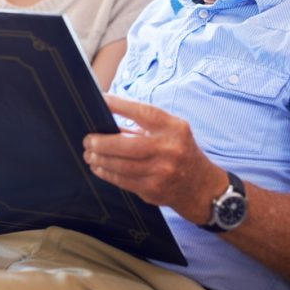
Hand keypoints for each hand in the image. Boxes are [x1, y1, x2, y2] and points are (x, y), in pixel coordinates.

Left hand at [82, 93, 224, 223]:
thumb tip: (108, 117)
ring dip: (100, 160)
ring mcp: (162, 171)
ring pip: (122, 166)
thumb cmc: (180, 151)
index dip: (120, 105)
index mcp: (174, 128)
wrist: (201, 186)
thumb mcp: (171, 131)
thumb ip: (143, 125)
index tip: (101, 100)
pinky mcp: (154, 190)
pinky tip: (99, 167)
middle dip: (102, 142)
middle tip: (88, 140)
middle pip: (127, 144)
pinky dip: (107, 173)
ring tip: (89, 154)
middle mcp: (169, 149)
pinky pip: (123, 181)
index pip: (143, 112)